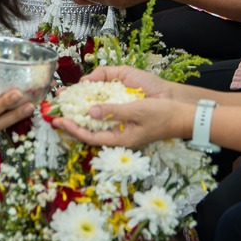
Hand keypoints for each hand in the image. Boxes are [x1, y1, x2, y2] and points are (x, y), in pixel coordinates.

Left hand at [52, 85, 190, 149]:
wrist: (183, 114)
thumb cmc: (162, 115)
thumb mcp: (137, 111)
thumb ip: (113, 111)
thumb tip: (90, 111)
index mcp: (120, 139)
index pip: (90, 137)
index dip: (73, 129)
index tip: (59, 120)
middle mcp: (119, 135)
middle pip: (90, 130)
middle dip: (73, 121)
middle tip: (58, 110)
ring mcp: (123, 128)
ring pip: (97, 123)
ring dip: (82, 113)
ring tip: (68, 103)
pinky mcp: (128, 119)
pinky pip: (107, 116)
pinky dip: (96, 108)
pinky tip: (88, 101)